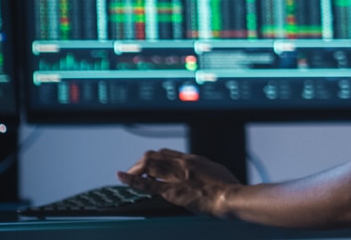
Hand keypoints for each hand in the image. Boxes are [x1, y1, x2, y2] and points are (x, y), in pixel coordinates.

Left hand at [117, 148, 241, 215]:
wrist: (228, 197)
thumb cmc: (227, 186)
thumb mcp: (215, 169)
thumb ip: (204, 167)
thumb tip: (201, 169)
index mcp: (192, 159)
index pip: (166, 153)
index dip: (154, 158)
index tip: (150, 165)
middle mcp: (180, 164)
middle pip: (153, 156)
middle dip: (141, 162)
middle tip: (136, 170)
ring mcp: (175, 176)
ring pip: (148, 165)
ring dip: (135, 169)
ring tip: (128, 174)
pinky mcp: (171, 191)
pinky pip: (147, 184)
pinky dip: (132, 180)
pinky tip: (122, 178)